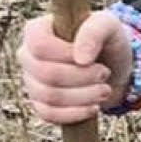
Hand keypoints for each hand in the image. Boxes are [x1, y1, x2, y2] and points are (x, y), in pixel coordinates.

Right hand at [18, 9, 132, 124]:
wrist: (113, 68)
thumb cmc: (106, 41)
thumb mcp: (108, 26)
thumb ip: (95, 31)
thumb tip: (80, 58)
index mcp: (36, 30)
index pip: (40, 45)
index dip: (66, 56)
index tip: (93, 60)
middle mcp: (27, 55)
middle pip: (47, 74)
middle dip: (82, 78)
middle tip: (105, 74)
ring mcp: (31, 81)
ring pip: (49, 96)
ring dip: (84, 96)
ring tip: (104, 90)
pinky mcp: (39, 104)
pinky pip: (48, 115)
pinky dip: (75, 114)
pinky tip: (93, 107)